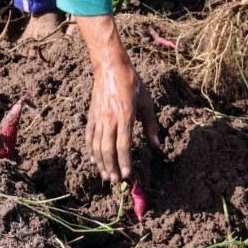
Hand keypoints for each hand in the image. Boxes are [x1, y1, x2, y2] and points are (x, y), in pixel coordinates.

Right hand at [77, 15, 160, 183]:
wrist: (110, 66)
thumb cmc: (132, 82)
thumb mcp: (146, 102)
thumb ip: (151, 125)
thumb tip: (157, 145)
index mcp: (125, 115)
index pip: (123, 145)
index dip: (125, 162)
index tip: (128, 175)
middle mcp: (109, 119)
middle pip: (108, 150)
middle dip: (112, 167)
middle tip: (116, 180)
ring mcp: (98, 117)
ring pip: (97, 146)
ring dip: (101, 163)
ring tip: (106, 175)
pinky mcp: (91, 115)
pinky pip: (89, 136)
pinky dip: (91, 150)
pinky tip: (94, 159)